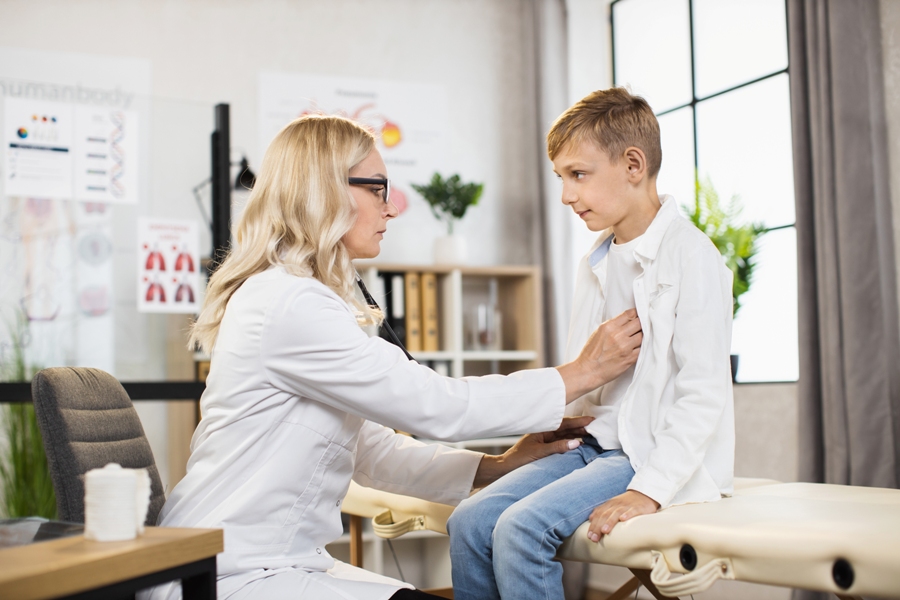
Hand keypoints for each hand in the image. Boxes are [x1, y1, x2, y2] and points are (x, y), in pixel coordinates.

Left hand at [472, 416, 593, 487]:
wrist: (505, 468)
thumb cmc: (519, 459)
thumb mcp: (540, 453)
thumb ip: (558, 447)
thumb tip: (576, 442)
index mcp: (542, 429)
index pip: (563, 423)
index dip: (578, 422)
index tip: (591, 420)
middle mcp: (545, 433)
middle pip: (566, 428)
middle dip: (581, 427)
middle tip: (596, 427)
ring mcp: (546, 440)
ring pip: (565, 435)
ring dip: (578, 435)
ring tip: (592, 435)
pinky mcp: (546, 448)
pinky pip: (562, 443)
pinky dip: (572, 443)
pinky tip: (580, 444)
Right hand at [556, 309, 642, 402]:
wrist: (588, 371)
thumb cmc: (591, 353)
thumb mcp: (598, 333)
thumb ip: (613, 326)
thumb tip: (626, 321)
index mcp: (609, 327)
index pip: (630, 314)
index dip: (637, 313)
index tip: (639, 315)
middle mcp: (618, 335)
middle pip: (639, 323)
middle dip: (642, 323)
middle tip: (642, 325)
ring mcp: (625, 347)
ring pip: (643, 335)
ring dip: (643, 335)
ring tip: (640, 337)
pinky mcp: (630, 358)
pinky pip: (642, 349)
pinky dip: (642, 347)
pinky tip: (638, 347)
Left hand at [586, 490, 659, 541]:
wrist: (644, 494)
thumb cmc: (626, 503)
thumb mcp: (613, 505)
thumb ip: (602, 511)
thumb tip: (591, 519)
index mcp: (609, 504)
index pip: (598, 514)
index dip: (593, 525)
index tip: (589, 536)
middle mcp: (616, 504)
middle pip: (605, 515)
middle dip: (598, 527)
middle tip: (594, 538)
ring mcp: (627, 506)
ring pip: (616, 513)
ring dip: (609, 522)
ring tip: (604, 531)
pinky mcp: (638, 507)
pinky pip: (632, 511)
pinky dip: (627, 514)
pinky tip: (623, 519)